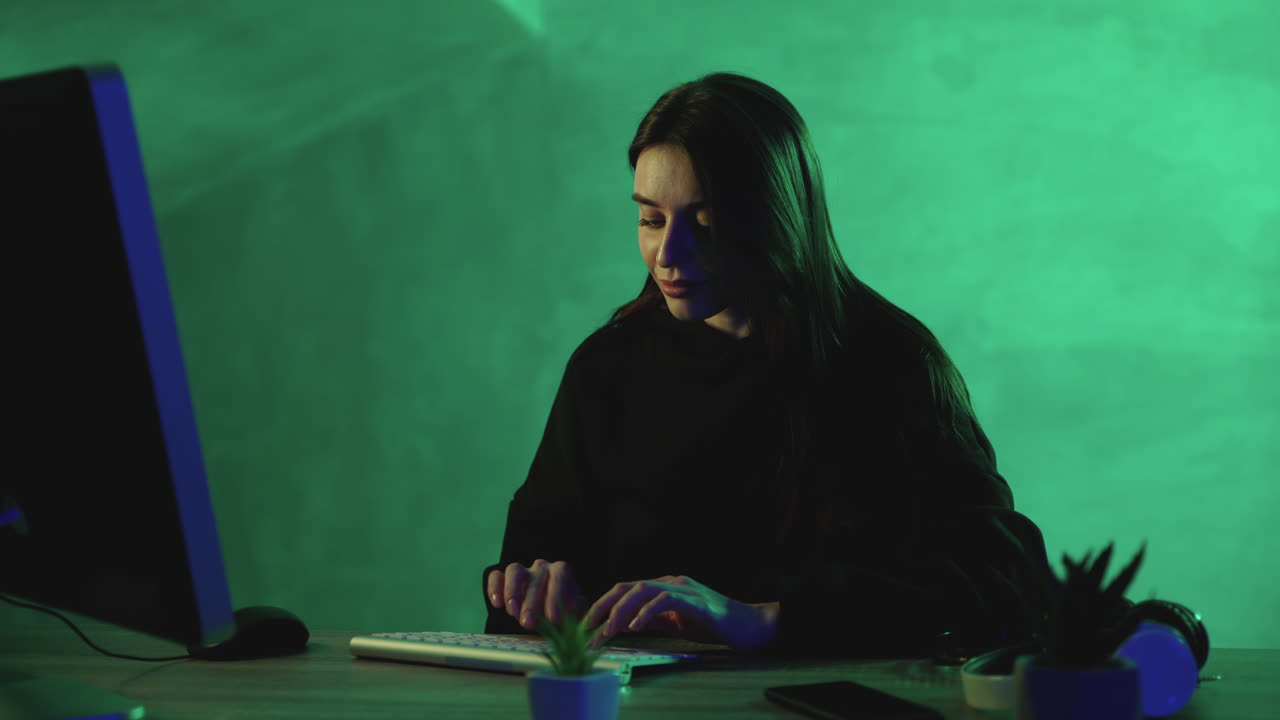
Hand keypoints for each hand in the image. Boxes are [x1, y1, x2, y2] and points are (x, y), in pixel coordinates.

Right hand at [487, 559, 585, 630]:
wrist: (549, 616)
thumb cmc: (566, 616)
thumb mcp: (576, 616)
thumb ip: (580, 618)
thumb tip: (588, 628)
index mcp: (562, 571)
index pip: (560, 575)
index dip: (556, 595)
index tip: (553, 618)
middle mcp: (542, 567)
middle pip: (536, 576)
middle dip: (532, 601)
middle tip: (528, 622)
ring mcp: (522, 571)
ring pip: (514, 570)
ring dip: (513, 591)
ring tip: (512, 611)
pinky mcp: (504, 579)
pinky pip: (496, 576)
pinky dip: (495, 587)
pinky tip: (497, 604)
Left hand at [582, 575, 777, 650]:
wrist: (750, 625)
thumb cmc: (714, 624)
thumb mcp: (677, 622)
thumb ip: (655, 618)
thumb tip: (627, 624)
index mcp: (664, 586)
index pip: (626, 589)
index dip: (603, 604)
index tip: (587, 624)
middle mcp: (671, 581)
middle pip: (628, 586)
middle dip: (604, 606)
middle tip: (587, 628)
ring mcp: (684, 588)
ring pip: (642, 590)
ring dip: (621, 611)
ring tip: (608, 631)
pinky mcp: (695, 601)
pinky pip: (665, 600)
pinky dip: (647, 612)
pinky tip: (636, 626)